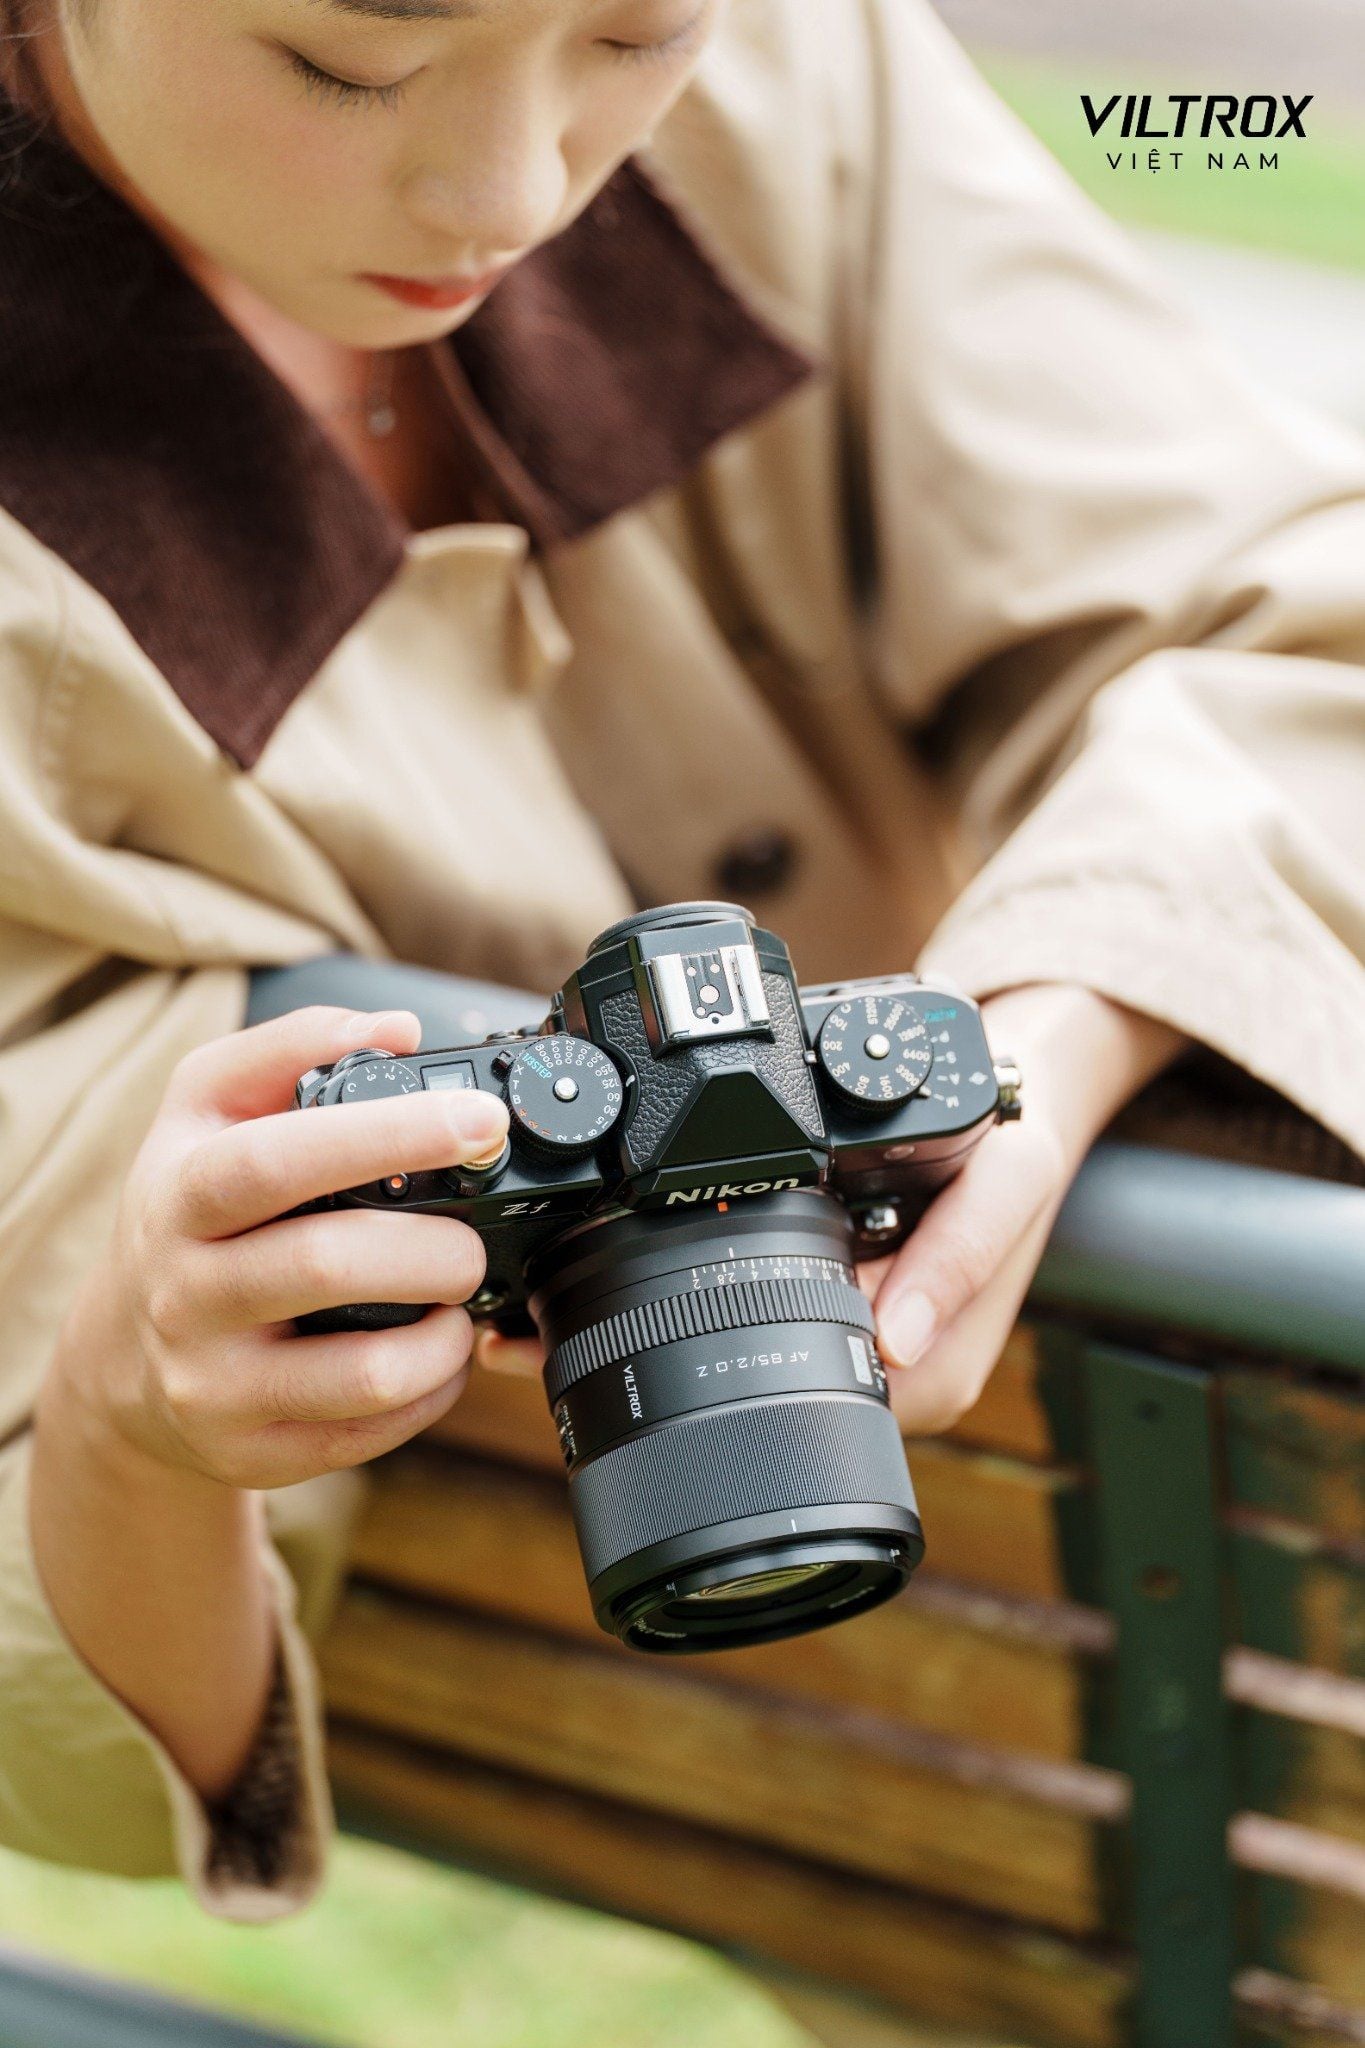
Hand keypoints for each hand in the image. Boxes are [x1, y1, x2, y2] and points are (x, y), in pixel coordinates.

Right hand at [46, 1004, 511, 1490]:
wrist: (121, 1357)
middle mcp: (186, 1294)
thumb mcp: (204, 1110)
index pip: (276, 1161)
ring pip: (364, 1372)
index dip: (388, 1136)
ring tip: (459, 1298)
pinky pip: (371, 1434)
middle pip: (329, 1266)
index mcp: (180, 1195)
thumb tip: (398, 1031)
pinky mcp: (253, 1454)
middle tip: (477, 1236)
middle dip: (436, 1247)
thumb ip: (293, 1049)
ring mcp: (216, 1386)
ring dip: (445, 1334)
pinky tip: (436, 1352)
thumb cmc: (186, 1211)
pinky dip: (432, 1391)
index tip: (479, 1119)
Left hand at [474, 985, 1191, 1422]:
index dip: (696, 1398)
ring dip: (643, 1342)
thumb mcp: (1004, 1179)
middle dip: (640, 1373)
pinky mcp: (822, 1303)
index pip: (799, 1415)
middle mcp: (872, 1373)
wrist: (1023, 1098)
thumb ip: (958, 1257)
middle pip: (744, 1397)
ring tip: (534, 1321)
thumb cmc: (1010, 1148)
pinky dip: (677, 1300)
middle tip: (528, 1345)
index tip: (599, 1363)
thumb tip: (894, 1345)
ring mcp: (843, 1342)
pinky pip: (742, 1319)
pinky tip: (606, 1282)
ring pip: (731, 1362)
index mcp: (920, 1369)